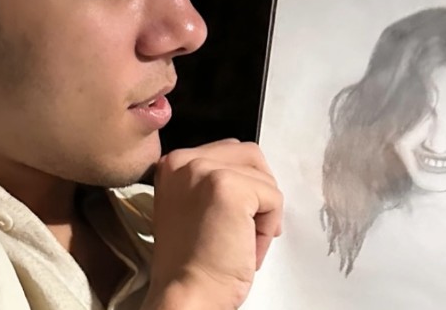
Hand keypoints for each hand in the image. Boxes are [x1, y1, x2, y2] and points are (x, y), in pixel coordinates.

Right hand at [142, 139, 282, 309]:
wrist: (186, 294)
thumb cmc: (192, 263)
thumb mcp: (190, 206)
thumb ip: (209, 182)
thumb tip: (252, 175)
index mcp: (172, 163)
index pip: (228, 151)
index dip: (243, 186)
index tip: (230, 220)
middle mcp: (184, 160)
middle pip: (250, 155)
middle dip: (258, 193)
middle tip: (244, 230)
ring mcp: (205, 170)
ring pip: (263, 176)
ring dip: (263, 211)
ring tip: (242, 240)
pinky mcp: (229, 187)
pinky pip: (273, 197)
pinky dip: (269, 226)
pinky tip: (246, 247)